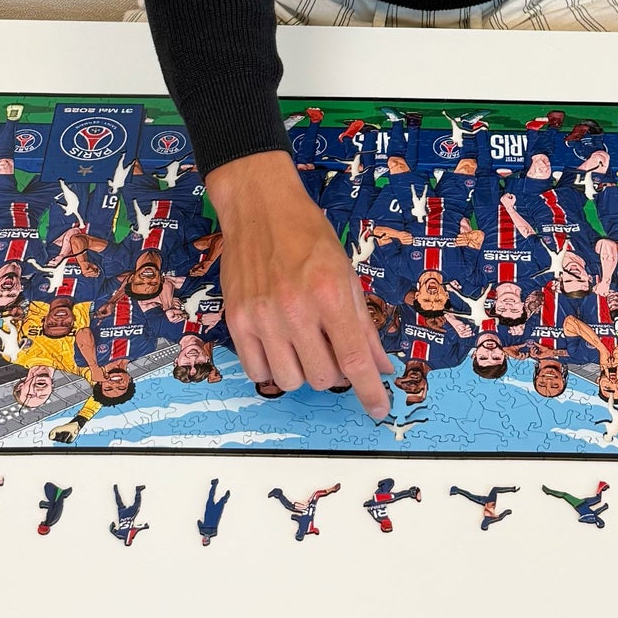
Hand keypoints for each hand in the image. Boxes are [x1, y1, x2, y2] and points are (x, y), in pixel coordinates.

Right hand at [205, 150, 394, 416]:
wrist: (259, 207)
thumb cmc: (308, 235)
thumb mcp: (346, 273)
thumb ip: (363, 323)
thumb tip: (380, 366)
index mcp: (329, 294)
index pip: (354, 358)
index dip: (370, 391)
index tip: (379, 410)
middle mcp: (295, 309)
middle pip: (323, 377)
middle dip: (335, 372)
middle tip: (331, 348)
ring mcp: (262, 317)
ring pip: (291, 381)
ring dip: (303, 371)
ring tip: (303, 344)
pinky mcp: (237, 321)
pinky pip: (258, 372)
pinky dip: (273, 368)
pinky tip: (279, 345)